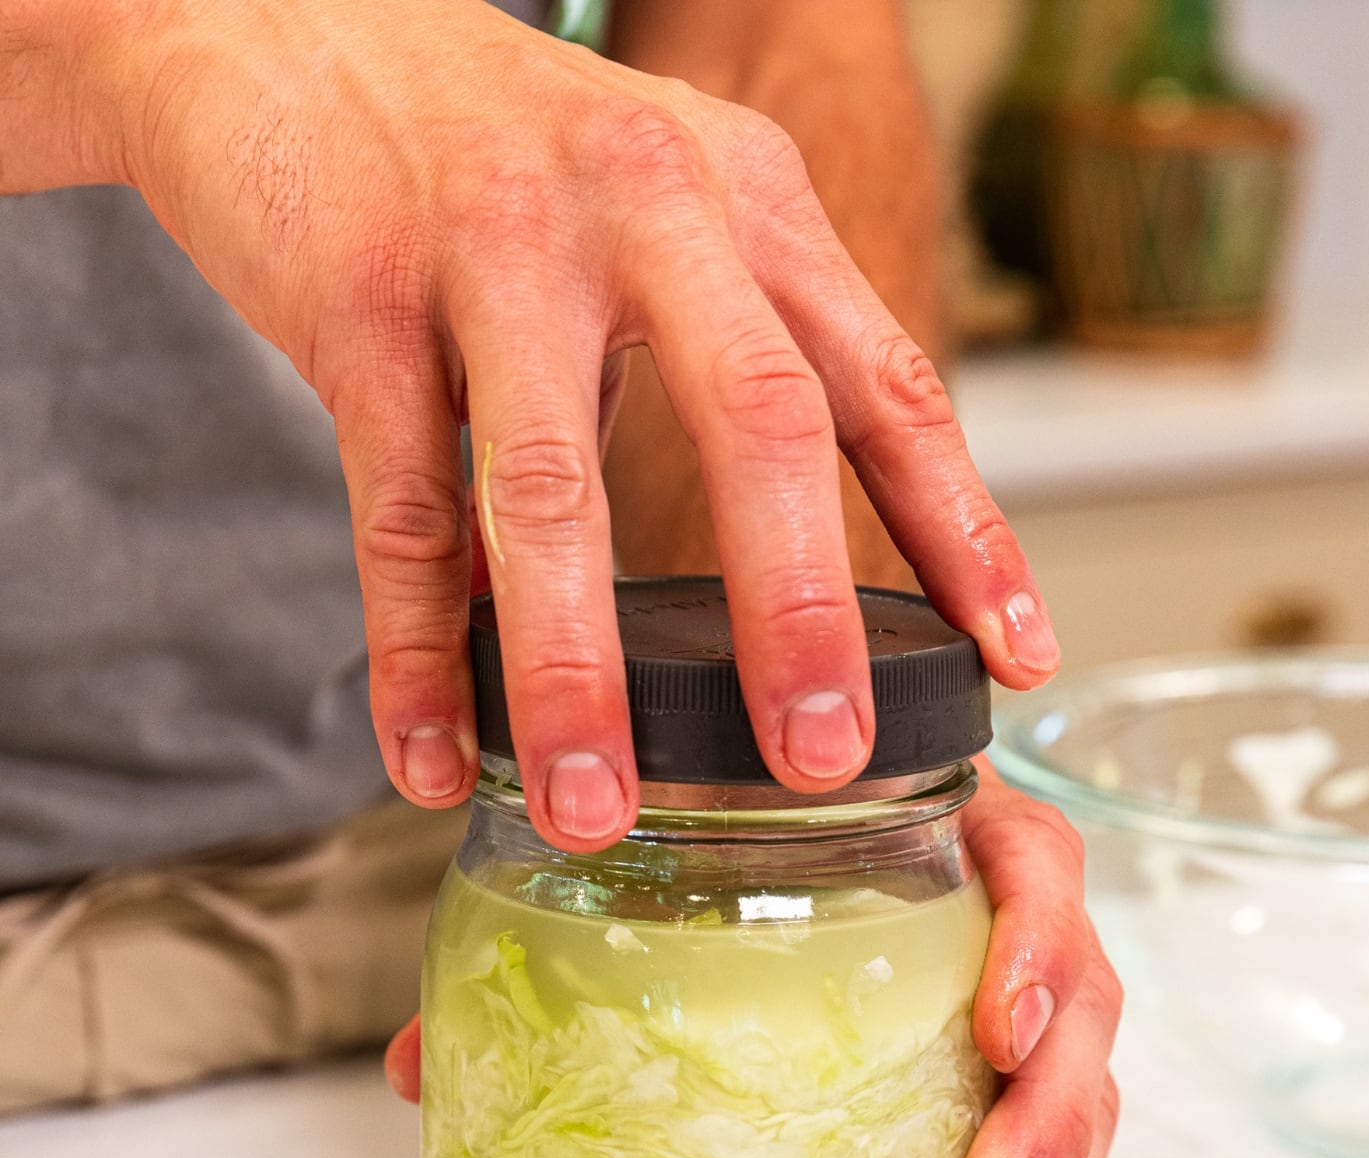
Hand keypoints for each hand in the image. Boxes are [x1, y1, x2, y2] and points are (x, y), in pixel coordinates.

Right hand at [79, 0, 1056, 850]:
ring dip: (577, 674)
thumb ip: (741, 351)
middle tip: (821, 760)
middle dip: (796, 611)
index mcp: (749, 202)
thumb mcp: (667, 212)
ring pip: (552, 493)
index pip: (888, 382)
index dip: (962, 530)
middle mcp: (649, 208)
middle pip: (756, 423)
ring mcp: (498, 247)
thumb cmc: (501, 157)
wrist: (293, 24)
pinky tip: (433, 758)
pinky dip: (415, 656)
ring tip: (596, 811)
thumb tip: (797, 565)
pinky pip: (399, 514)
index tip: (1017, 660)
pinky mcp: (364, 298)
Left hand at [387, 759, 1122, 1157]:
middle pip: (1083, 1003)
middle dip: (1048, 1116)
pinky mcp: (1009, 1092)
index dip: (1039, 942)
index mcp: (930, 835)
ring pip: (1086, 1095)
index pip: (1034, 862)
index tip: (997, 1028)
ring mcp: (1013, 1009)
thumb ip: (542, 957)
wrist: (741, 844)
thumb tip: (422, 1072)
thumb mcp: (639, 885)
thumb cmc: (709, 859)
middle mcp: (992, 918)